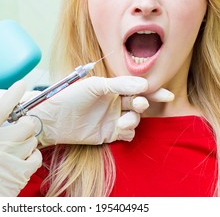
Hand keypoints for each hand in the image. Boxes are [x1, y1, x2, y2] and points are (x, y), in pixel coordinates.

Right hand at [0, 80, 41, 196]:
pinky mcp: (21, 174)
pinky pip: (37, 158)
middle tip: (19, 129)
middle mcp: (1, 143)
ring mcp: (13, 158)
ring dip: (28, 140)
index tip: (23, 83)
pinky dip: (33, 156)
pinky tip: (24, 160)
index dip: (14, 93)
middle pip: (28, 123)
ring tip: (18, 147)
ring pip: (33, 140)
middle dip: (26, 124)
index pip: (2, 107)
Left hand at [24, 76, 173, 145]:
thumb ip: (119, 85)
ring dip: (134, 120)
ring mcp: (112, 119)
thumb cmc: (70, 96)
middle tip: (137, 104)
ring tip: (123, 121)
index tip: (166, 94)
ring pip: (135, 120)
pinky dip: (128, 132)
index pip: (137, 88)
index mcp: (113, 88)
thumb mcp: (95, 86)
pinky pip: (127, 134)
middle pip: (139, 104)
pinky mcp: (108, 134)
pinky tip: (119, 129)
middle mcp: (115, 103)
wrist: (53, 118)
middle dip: (142, 104)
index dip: (153, 91)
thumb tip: (144, 84)